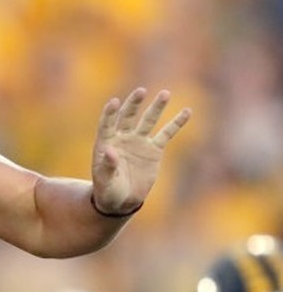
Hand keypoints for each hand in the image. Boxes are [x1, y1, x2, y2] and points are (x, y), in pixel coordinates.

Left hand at [91, 88, 190, 214]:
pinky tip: (187, 111)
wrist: (122, 200)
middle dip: (133, 104)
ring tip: (165, 93)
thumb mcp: (104, 180)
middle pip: (127, 116)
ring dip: (156, 107)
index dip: (110, 113)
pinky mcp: (154, 149)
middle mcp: (122, 137)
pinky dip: (176, 123)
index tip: (115, 102)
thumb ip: (107, 166)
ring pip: (148, 120)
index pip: (107, 124)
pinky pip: (167, 133)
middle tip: (141, 91)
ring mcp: (138, 141)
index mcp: (105, 142)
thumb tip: (111, 151)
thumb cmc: (107, 190)